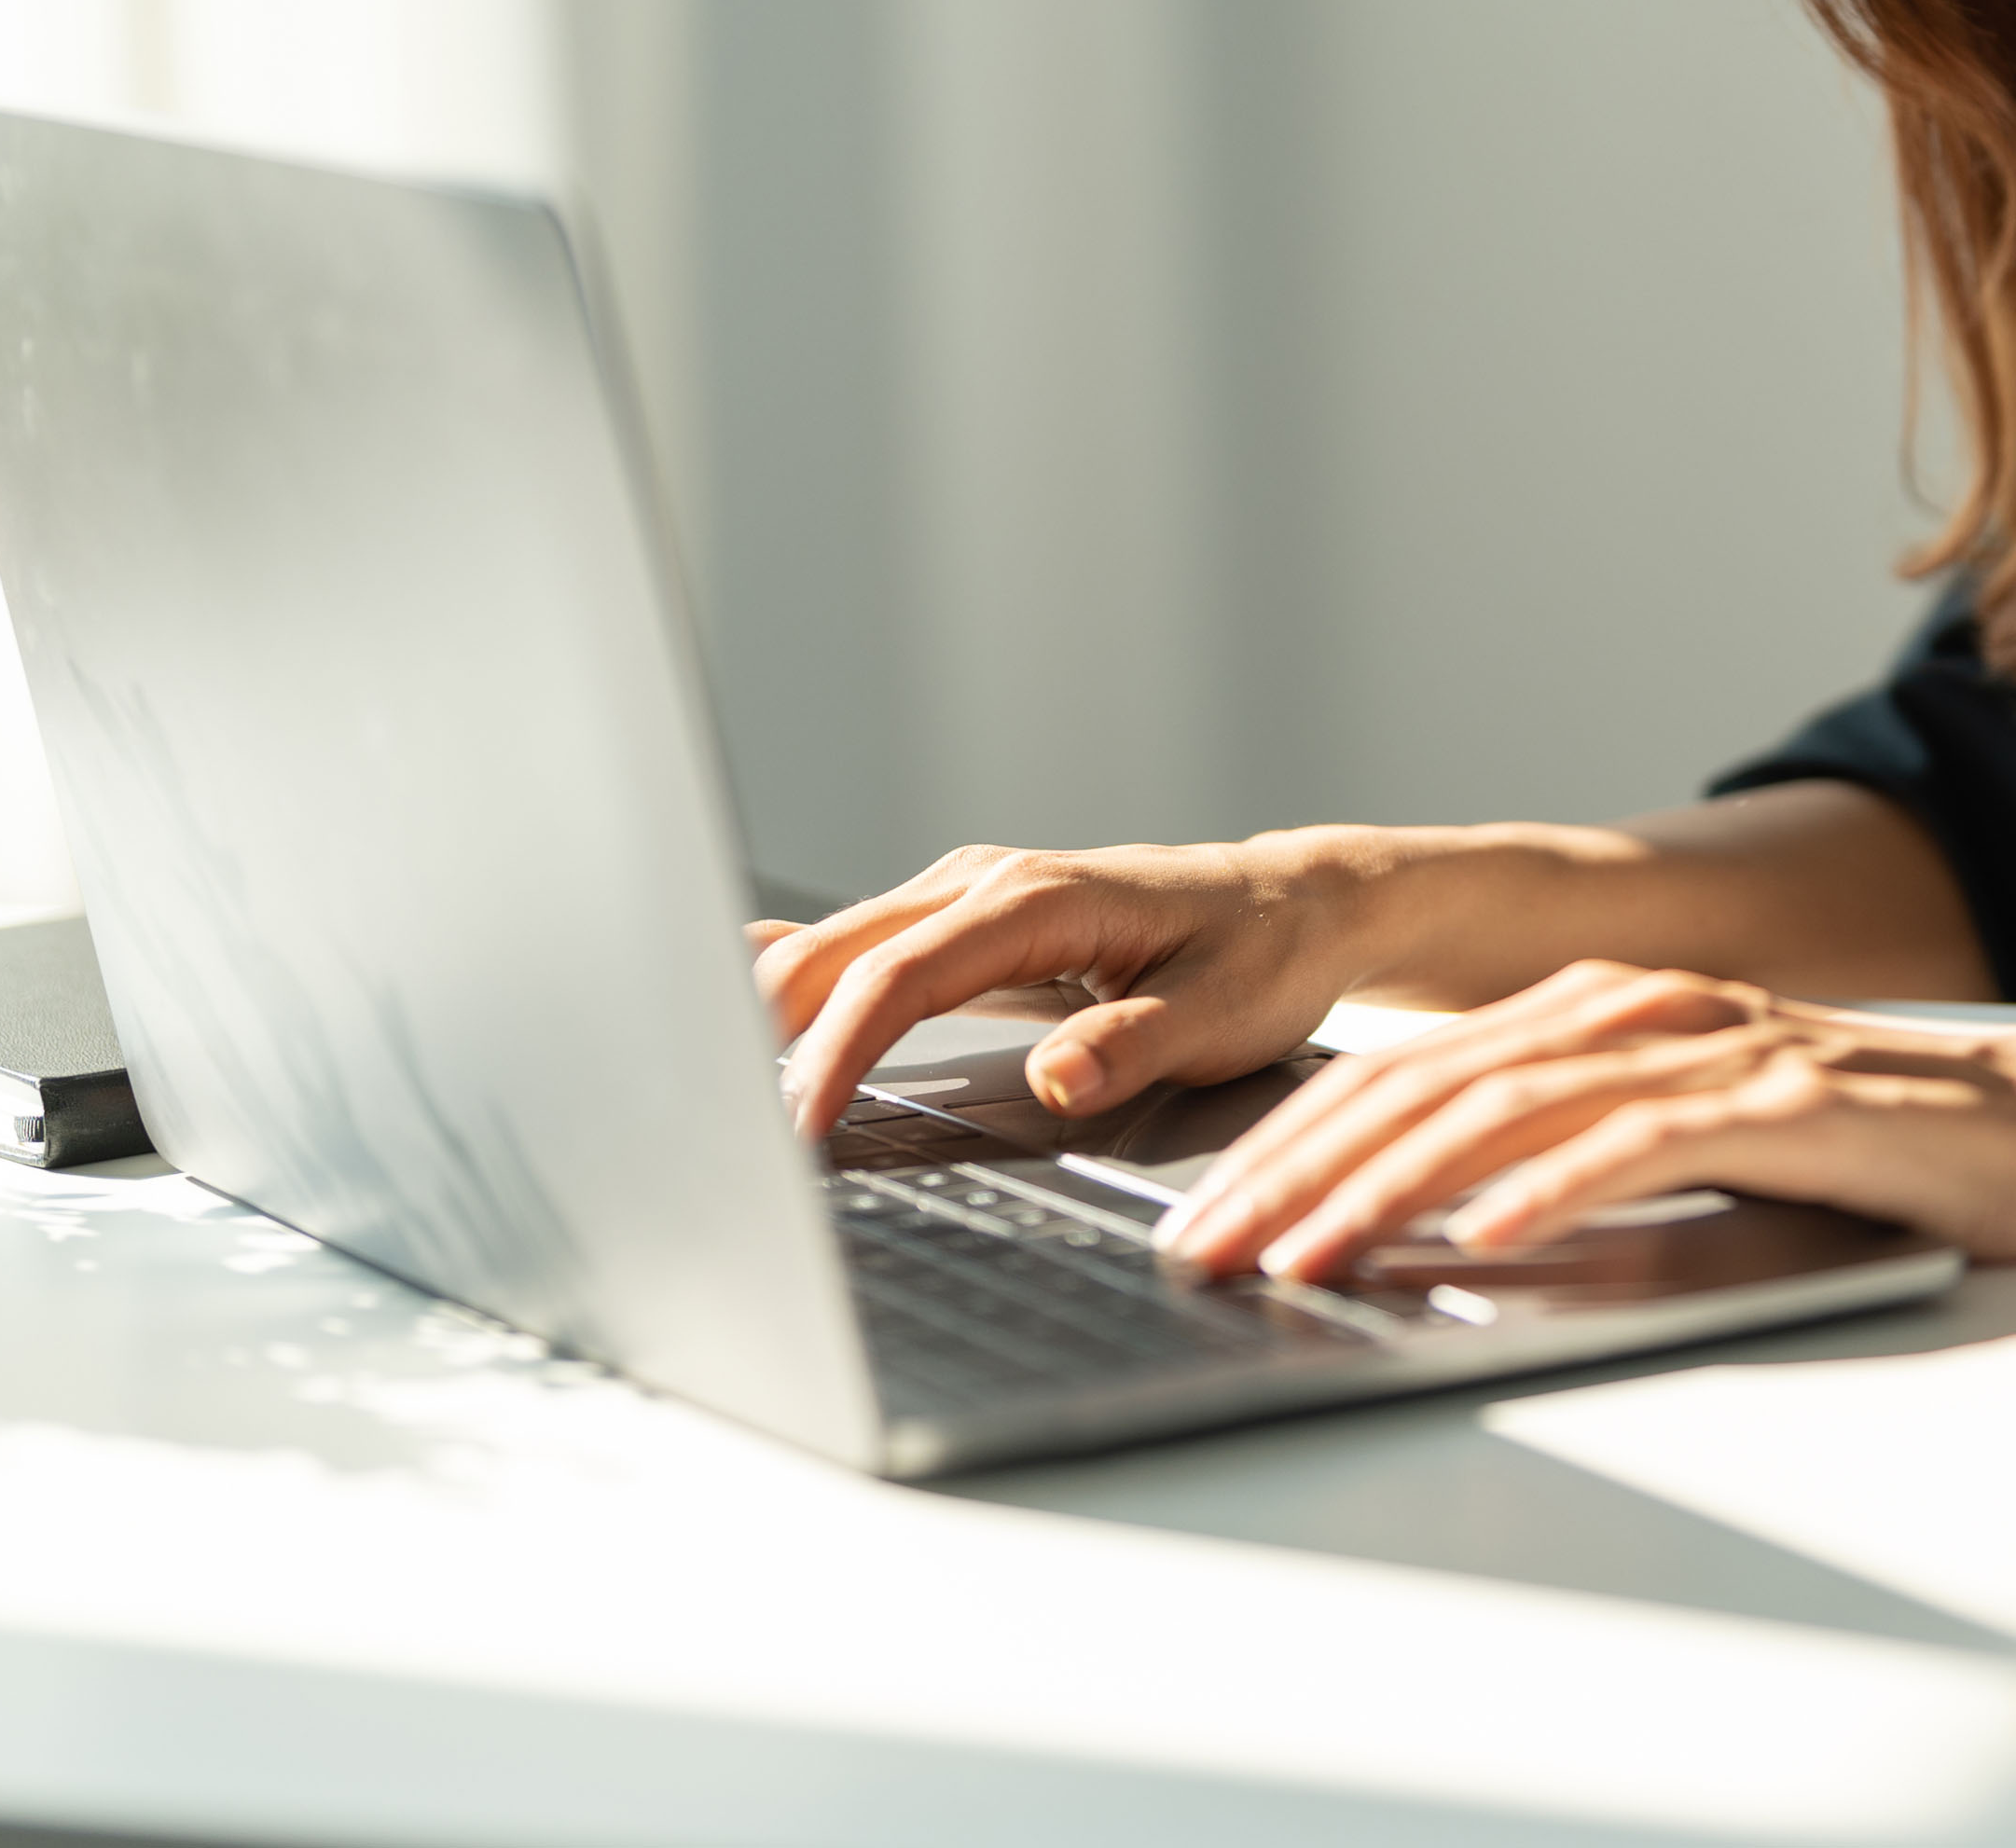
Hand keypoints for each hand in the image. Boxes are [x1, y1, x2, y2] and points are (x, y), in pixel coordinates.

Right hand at [749, 838, 1369, 1137]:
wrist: (1296, 907)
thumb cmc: (1262, 957)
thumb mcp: (1221, 1013)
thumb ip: (1133, 1047)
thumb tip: (1057, 1081)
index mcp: (1039, 900)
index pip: (901, 979)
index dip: (837, 1055)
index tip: (800, 1131)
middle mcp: (988, 882)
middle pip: (840, 953)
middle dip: (769, 1035)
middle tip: (724, 1132)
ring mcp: (969, 895)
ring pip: (838, 947)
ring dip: (777, 1015)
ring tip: (719, 1098)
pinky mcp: (965, 922)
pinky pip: (864, 949)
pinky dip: (806, 987)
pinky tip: (744, 1010)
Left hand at [1155, 960, 2015, 1284]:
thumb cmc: (1868, 1157)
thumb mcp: (1685, 1154)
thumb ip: (1565, 1172)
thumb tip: (1417, 1245)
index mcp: (1600, 1010)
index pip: (1404, 1074)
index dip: (1288, 1147)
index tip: (1197, 1224)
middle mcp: (1642, 1009)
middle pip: (1429, 1083)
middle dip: (1299, 1172)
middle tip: (1206, 1254)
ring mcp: (1716, 1046)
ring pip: (1512, 1108)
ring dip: (1393, 1190)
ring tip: (1309, 1258)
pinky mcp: (1791, 1103)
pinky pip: (1648, 1144)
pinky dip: (1556, 1193)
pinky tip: (1487, 1245)